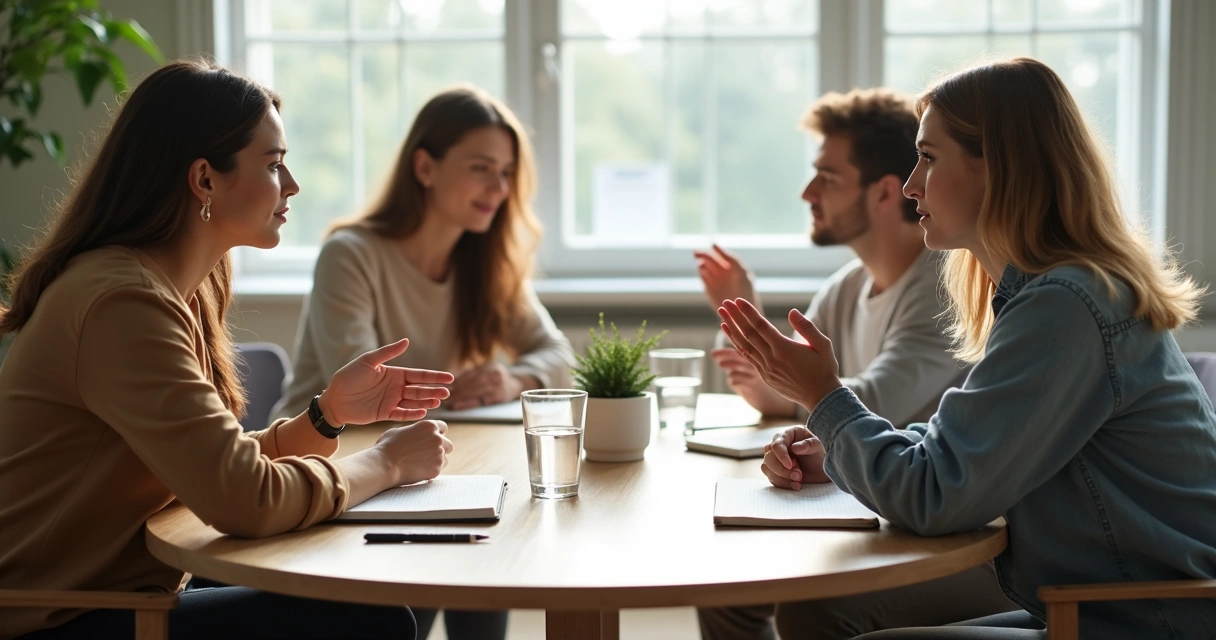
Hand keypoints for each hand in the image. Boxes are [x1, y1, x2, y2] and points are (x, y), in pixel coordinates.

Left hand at [320, 339, 453, 425]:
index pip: (419, 375)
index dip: (434, 377)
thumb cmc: (348, 377)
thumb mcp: (367, 361)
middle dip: (434, 390)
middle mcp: (396, 388)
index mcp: (394, 374)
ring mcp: (391, 401)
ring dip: (427, 402)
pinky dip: (412, 414)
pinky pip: (402, 414)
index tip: (449, 378)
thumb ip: (387, 352)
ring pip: (414, 402)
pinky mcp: (384, 414)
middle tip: (447, 392)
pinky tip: (423, 412)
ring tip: (439, 401)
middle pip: (419, 389)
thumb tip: (406, 341)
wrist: (334, 399)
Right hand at [373, 420, 453, 485]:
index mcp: (429, 426)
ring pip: (445, 457)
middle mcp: (437, 438)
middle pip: (447, 443)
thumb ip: (414, 430)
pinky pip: (439, 468)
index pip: (443, 427)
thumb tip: (417, 432)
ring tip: (421, 463)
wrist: (384, 465)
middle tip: (428, 454)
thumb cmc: (387, 446)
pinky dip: (432, 469)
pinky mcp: (437, 468)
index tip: (432, 439)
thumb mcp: (400, 430)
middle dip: (440, 448)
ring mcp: (439, 454)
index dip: (437, 433)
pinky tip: (420, 470)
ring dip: (437, 459)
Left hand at [444, 362, 527, 409]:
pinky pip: (480, 401)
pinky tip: (456, 406)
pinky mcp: (499, 398)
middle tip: (442, 395)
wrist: (518, 385)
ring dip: (458, 397)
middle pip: (472, 383)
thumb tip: (452, 379)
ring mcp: (498, 386)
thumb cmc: (497, 378)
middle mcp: (495, 375)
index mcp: (491, 366)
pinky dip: (466, 404)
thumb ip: (473, 373)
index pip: (470, 374)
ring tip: (445, 401)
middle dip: (456, 389)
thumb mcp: (488, 369)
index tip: (444, 385)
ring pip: (474, 392)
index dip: (457, 380)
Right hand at [694, 244, 759, 312]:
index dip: (716, 249)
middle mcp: (722, 270)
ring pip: (705, 267)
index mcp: (731, 264)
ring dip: (702, 264)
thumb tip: (712, 244)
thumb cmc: (745, 288)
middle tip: (696, 253)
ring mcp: (714, 278)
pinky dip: (702, 273)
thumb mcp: (740, 270)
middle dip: (703, 255)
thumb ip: (730, 257)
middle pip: (710, 258)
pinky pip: (703, 276)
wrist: (742, 309)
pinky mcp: (708, 287)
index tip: (712, 245)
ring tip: (702, 265)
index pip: (721, 253)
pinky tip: (703, 272)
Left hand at [717, 299, 841, 411]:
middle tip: (724, 303)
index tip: (738, 301)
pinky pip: (747, 357)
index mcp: (785, 349)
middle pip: (748, 334)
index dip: (748, 312)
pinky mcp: (764, 376)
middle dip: (735, 317)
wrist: (820, 397)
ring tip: (721, 315)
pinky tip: (730, 333)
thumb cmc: (824, 369)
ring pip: (743, 346)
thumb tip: (792, 311)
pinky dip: (736, 344)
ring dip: (731, 329)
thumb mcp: (823, 345)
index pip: (761, 326)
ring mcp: (766, 368)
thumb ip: (806, 327)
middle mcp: (772, 358)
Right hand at [761, 426, 830, 489]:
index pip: (777, 444)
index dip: (781, 455)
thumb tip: (794, 448)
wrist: (824, 469)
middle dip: (782, 469)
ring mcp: (776, 460)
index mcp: (787, 435)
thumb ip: (809, 444)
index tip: (790, 465)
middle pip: (769, 457)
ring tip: (799, 481)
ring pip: (767, 468)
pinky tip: (797, 486)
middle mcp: (779, 447)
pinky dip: (784, 484)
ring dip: (782, 478)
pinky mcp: (777, 472)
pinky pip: (773, 479)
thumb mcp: (819, 445)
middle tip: (798, 475)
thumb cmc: (821, 452)